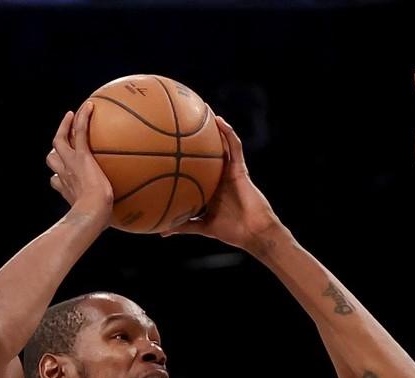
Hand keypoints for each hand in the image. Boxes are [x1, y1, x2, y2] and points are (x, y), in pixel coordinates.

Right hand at [45, 102, 113, 222]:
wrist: (92, 213)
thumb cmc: (98, 223)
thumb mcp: (100, 222)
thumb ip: (107, 220)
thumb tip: (126, 227)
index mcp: (67, 190)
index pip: (57, 181)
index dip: (58, 176)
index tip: (62, 176)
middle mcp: (64, 175)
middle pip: (52, 159)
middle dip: (55, 152)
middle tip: (63, 143)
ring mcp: (70, 163)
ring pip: (59, 141)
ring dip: (64, 127)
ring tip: (71, 116)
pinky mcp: (80, 155)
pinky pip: (79, 131)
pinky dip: (82, 118)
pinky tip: (90, 106)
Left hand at [162, 118, 280, 249]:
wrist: (252, 232)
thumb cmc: (231, 230)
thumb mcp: (202, 226)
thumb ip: (183, 225)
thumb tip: (162, 231)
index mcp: (211, 186)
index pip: (198, 166)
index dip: (188, 155)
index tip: (172, 144)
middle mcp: (220, 175)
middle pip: (209, 151)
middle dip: (199, 136)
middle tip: (184, 119)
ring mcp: (231, 170)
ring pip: (222, 144)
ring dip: (215, 127)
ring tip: (204, 109)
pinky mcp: (241, 169)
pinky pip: (235, 148)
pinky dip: (228, 134)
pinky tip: (220, 121)